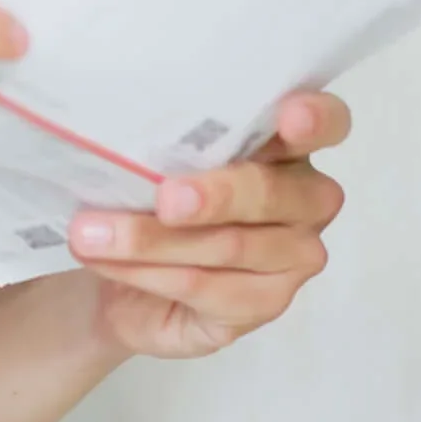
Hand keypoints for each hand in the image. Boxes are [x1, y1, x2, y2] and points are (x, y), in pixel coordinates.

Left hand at [69, 92, 349, 360]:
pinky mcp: (266, 304)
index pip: (329, 123)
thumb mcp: (158, 161)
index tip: (290, 118)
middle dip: (214, 195)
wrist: (121, 274)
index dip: (315, 119)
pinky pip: (208, 289)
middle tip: (164, 199)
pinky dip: (151, 274)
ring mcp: (294, 257)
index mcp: (291, 145)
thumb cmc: (150, 199)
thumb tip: (127, 133)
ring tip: (91, 234)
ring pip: (229, 246)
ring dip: (152, 240)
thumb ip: (171, 145)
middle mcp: (307, 199)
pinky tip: (108, 263)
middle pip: (272, 192)